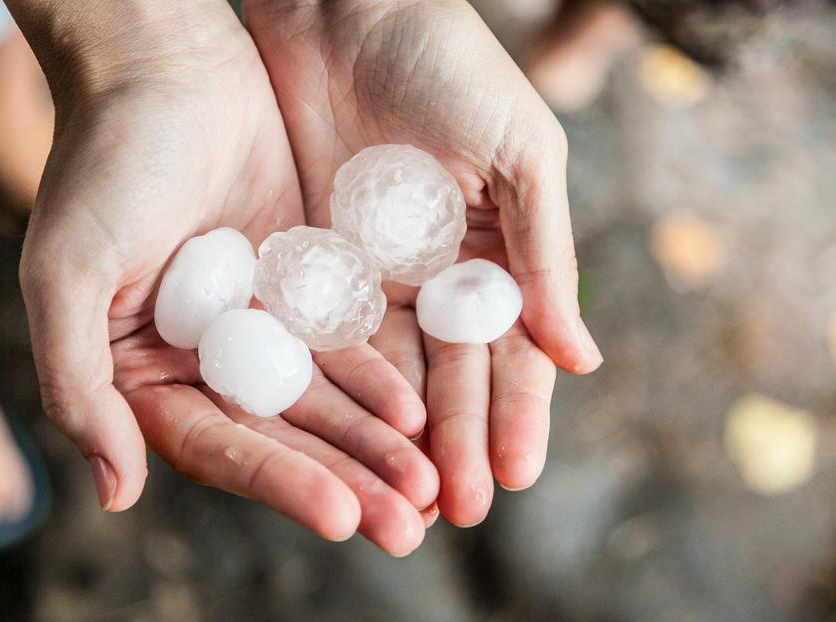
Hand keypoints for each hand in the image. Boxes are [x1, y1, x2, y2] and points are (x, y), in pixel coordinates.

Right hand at [8, 0, 436, 554]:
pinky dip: (380, 377)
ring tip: (428, 485)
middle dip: (343, 480)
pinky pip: (345, 342)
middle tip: (405, 525)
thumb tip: (114, 492)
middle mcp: (200, 357)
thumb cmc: (104, 161)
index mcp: (139, 368)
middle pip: (280, 437)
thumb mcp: (68, 272)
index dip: (278, 483)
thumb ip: (79, 385)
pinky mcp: (299, 284)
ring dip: (374, 443)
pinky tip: (418, 410)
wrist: (167, 66)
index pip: (213, 446)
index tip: (341, 515)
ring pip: (322, 399)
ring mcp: (255, 323)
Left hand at [245, 0, 603, 526]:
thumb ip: (544, 255)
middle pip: (449, 377)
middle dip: (455, 443)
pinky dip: (340, 393)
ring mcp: (372, 275)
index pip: (510, 352)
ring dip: (399, 438)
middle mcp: (435, 276)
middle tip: (453, 513)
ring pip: (391, 373)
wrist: (344, 9)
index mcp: (494, 253)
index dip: (515, 413)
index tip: (514, 475)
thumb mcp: (519, 156)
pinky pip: (327, 338)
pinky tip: (343, 442)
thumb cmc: (447, 65)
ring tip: (402, 501)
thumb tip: (581, 358)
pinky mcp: (313, 264)